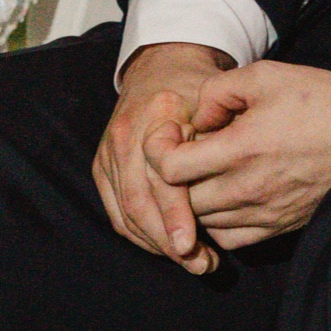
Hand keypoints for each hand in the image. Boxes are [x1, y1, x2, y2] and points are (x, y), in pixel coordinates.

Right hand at [93, 42, 234, 274]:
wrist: (161, 66)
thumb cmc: (196, 89)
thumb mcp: (214, 103)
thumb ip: (218, 138)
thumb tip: (229, 186)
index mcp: (157, 115)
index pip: (163, 177)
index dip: (177, 214)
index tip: (193, 245)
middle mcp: (127, 134)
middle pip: (139, 202)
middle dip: (168, 241)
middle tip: (200, 264)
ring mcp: (109, 151)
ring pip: (126, 213)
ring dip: (156, 244)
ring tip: (191, 261)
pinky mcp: (101, 165)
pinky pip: (116, 212)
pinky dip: (139, 234)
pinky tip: (165, 246)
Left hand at [154, 61, 330, 249]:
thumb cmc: (318, 99)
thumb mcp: (264, 74)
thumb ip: (217, 90)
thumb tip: (196, 119)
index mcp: (241, 149)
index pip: (171, 170)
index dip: (160, 150)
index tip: (174, 133)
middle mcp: (248, 188)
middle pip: (182, 201)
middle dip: (175, 177)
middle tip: (187, 152)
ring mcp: (265, 213)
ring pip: (204, 223)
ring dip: (194, 201)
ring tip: (205, 173)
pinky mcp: (280, 226)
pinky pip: (231, 239)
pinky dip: (218, 222)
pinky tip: (226, 196)